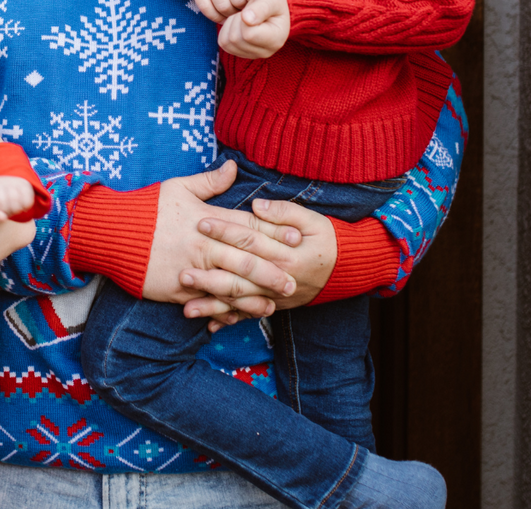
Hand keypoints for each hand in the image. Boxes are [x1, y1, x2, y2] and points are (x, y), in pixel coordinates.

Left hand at [0, 176, 34, 221]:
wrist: (13, 193)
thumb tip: (3, 216)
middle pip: (1, 201)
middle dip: (5, 210)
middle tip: (5, 210)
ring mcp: (11, 181)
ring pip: (15, 199)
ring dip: (15, 210)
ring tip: (13, 208)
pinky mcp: (25, 184)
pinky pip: (27, 200)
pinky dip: (25, 207)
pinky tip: (22, 205)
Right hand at [142, 160, 302, 324]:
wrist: (110, 234)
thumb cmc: (145, 208)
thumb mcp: (177, 188)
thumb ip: (209, 182)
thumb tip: (233, 166)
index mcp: (206, 220)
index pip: (247, 226)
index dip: (273, 233)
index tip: (296, 240)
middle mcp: (203, 246)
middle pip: (244, 259)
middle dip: (271, 272)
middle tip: (294, 281)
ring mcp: (190, 270)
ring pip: (229, 286)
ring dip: (253, 297)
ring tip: (273, 305)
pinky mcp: (176, 290)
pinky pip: (206, 302)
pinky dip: (222, 311)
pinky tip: (238, 317)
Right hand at [172, 0, 272, 22]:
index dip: (255, 1)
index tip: (255, 1)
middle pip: (236, 0)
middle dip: (244, 8)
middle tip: (246, 8)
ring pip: (222, 6)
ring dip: (231, 14)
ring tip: (236, 11)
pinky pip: (207, 10)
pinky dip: (217, 16)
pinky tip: (224, 13)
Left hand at [194, 197, 338, 310]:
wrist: (347, 269)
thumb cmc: (328, 239)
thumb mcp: (312, 219)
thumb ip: (284, 212)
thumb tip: (257, 205)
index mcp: (286, 253)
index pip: (250, 240)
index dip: (225, 230)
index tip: (201, 222)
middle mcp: (278, 278)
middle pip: (240, 277)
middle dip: (210, 276)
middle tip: (183, 274)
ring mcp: (275, 295)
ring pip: (241, 302)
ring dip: (214, 305)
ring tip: (187, 308)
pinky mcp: (276, 306)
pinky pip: (250, 315)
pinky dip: (231, 321)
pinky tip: (209, 325)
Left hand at [217, 0, 288, 58]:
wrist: (270, 9)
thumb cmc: (271, 1)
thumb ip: (261, 7)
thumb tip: (246, 18)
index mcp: (276, 39)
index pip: (249, 34)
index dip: (244, 18)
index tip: (251, 9)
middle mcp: (265, 52)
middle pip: (235, 39)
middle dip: (236, 21)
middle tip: (246, 12)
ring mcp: (252, 55)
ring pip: (227, 42)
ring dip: (230, 25)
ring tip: (243, 17)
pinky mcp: (240, 54)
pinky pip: (223, 44)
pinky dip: (226, 31)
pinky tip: (238, 25)